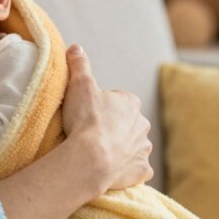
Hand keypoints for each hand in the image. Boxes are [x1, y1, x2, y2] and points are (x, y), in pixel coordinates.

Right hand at [62, 45, 153, 195]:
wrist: (91, 158)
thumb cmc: (85, 120)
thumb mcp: (79, 85)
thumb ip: (79, 65)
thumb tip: (75, 47)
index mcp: (130, 102)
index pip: (117, 102)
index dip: (101, 108)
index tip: (87, 116)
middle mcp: (142, 124)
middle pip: (127, 124)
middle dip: (114, 129)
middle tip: (92, 135)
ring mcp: (144, 149)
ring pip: (134, 146)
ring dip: (122, 149)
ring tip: (101, 154)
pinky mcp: (142, 171)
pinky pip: (138, 170)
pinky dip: (129, 170)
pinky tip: (114, 171)